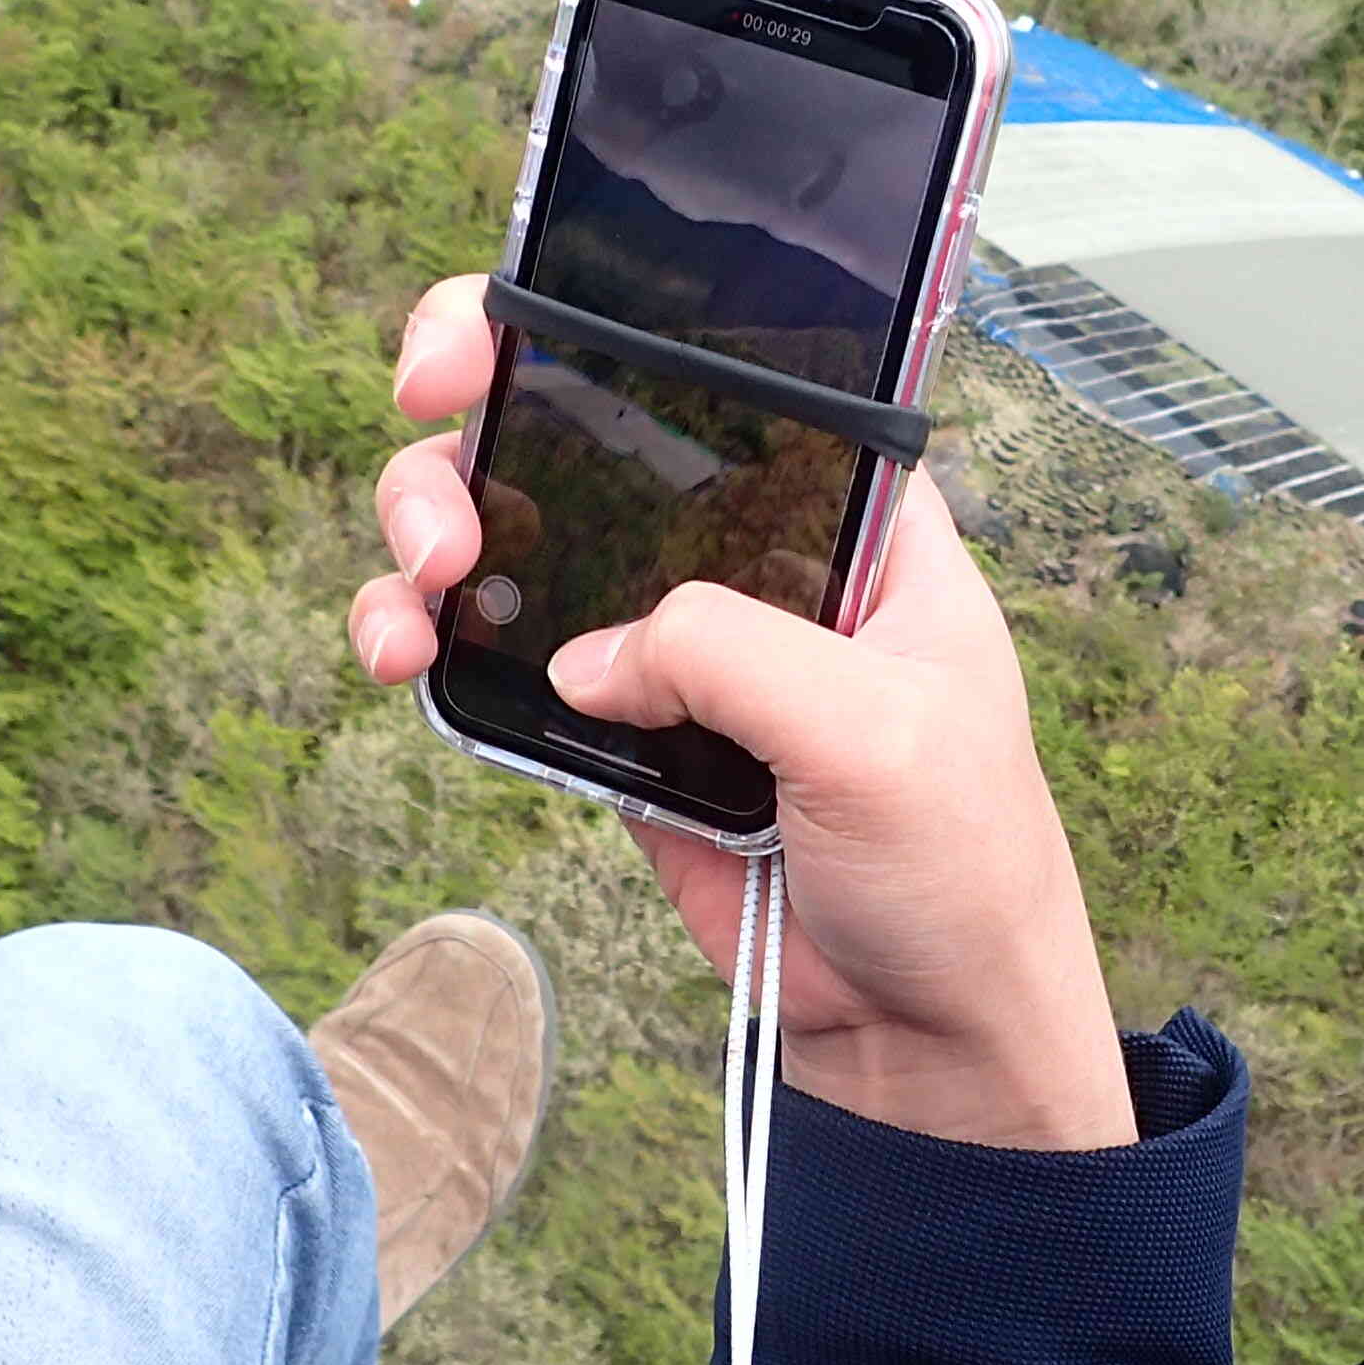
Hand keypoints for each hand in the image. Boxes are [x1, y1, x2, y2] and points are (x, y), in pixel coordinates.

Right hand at [348, 277, 1136, 1151]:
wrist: (930, 1037)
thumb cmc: (961, 866)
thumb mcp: (880, 733)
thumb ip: (733, 655)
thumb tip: (588, 655)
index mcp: (849, 505)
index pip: (716, 368)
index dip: (591, 327)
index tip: (492, 345)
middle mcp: (750, 547)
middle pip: (580, 427)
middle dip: (477, 428)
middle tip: (440, 507)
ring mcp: (673, 637)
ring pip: (518, 535)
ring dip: (432, 538)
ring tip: (415, 600)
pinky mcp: (615, 730)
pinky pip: (500, 659)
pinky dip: (431, 642)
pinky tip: (402, 658)